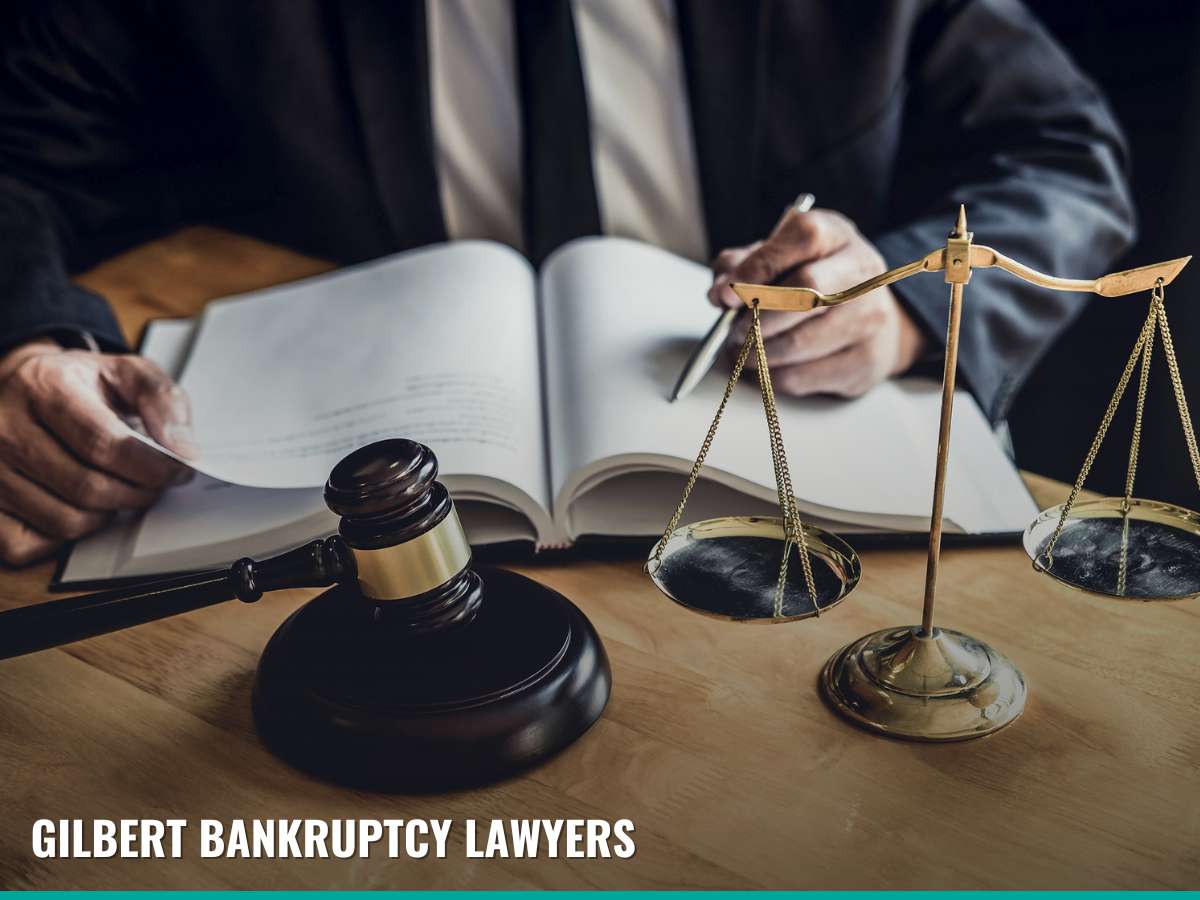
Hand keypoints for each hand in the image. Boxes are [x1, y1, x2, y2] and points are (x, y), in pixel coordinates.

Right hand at [0, 339, 194, 564]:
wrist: (23, 386)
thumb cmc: (79, 385)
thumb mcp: (127, 372)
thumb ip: (163, 400)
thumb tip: (182, 449)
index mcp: (43, 386)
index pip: (103, 443)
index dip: (152, 466)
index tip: (179, 471)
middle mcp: (4, 427)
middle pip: (87, 488)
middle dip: (137, 494)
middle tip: (154, 485)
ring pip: (64, 521)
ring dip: (108, 516)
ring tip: (120, 492)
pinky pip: (27, 544)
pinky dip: (63, 538)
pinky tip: (78, 508)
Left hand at [709, 208, 926, 396]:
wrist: (868, 316)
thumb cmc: (812, 281)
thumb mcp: (778, 257)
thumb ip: (742, 265)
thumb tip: (720, 294)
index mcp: (836, 235)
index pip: (803, 240)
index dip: (759, 268)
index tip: (727, 294)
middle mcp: (862, 272)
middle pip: (807, 292)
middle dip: (758, 317)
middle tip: (733, 331)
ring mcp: (869, 318)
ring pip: (800, 342)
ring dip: (758, 353)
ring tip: (742, 351)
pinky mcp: (863, 362)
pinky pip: (803, 377)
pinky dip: (771, 376)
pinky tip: (763, 368)